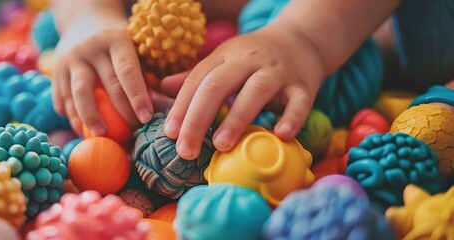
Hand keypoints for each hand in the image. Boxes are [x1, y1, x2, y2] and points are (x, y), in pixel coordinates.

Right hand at [52, 12, 152, 135]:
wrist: (84, 19)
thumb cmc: (118, 41)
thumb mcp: (132, 45)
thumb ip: (142, 72)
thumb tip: (152, 107)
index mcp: (114, 40)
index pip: (127, 71)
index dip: (137, 96)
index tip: (146, 117)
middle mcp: (89, 49)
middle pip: (104, 85)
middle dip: (118, 113)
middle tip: (130, 133)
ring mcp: (69, 60)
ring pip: (77, 94)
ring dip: (89, 119)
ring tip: (100, 135)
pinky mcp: (55, 72)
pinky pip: (63, 99)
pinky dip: (73, 117)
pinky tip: (84, 130)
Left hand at [162, 23, 325, 159]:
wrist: (302, 40)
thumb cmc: (255, 58)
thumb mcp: (224, 61)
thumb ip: (196, 77)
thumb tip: (162, 89)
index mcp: (225, 56)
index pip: (198, 79)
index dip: (181, 106)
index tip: (170, 133)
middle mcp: (249, 61)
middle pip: (218, 85)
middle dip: (198, 118)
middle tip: (186, 149)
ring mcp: (277, 72)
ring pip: (256, 91)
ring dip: (237, 118)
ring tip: (221, 145)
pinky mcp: (304, 86)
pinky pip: (299, 102)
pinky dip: (292, 118)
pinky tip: (280, 135)